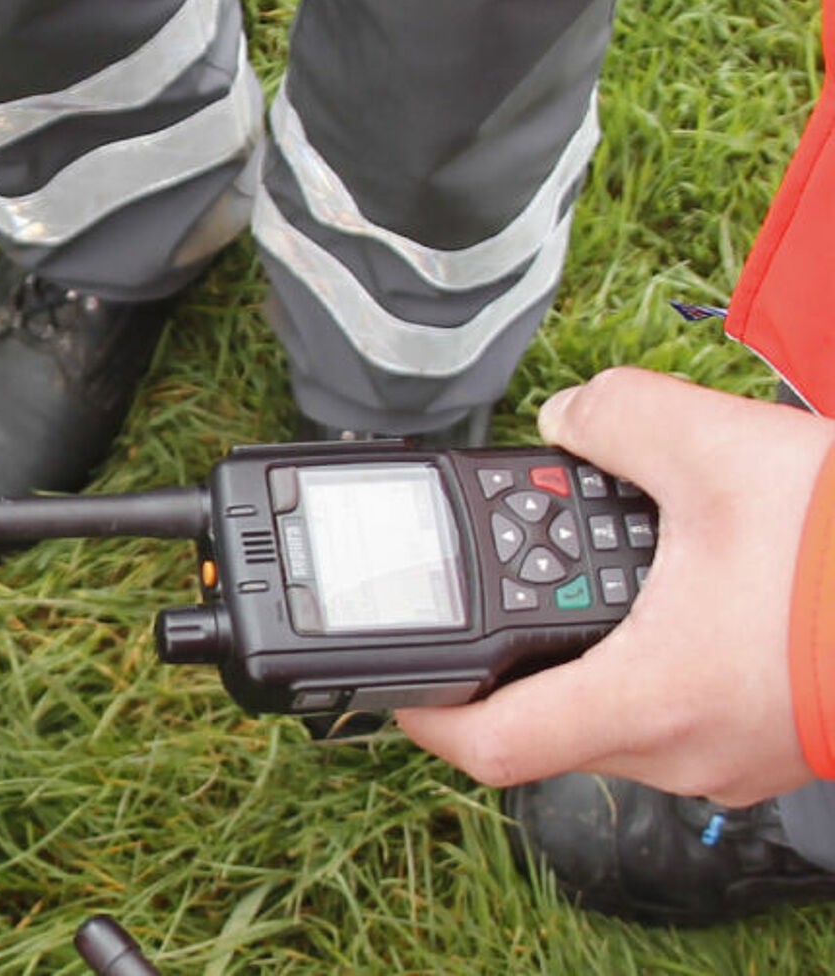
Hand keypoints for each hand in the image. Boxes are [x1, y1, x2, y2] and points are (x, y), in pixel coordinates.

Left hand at [396, 367, 834, 806]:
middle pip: (548, 728)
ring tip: (602, 573)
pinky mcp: (776, 743)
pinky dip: (658, 662)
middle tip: (505, 588)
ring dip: (594, 653)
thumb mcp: (718, 447)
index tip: (399, 677)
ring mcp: (735, 758)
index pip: (490, 746)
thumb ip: (617, 416)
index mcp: (648, 696)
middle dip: (516, 658)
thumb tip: (573, 417)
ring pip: (620, 720)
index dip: (424, 713)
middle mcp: (684, 748)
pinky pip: (684, 714)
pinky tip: (679, 594)